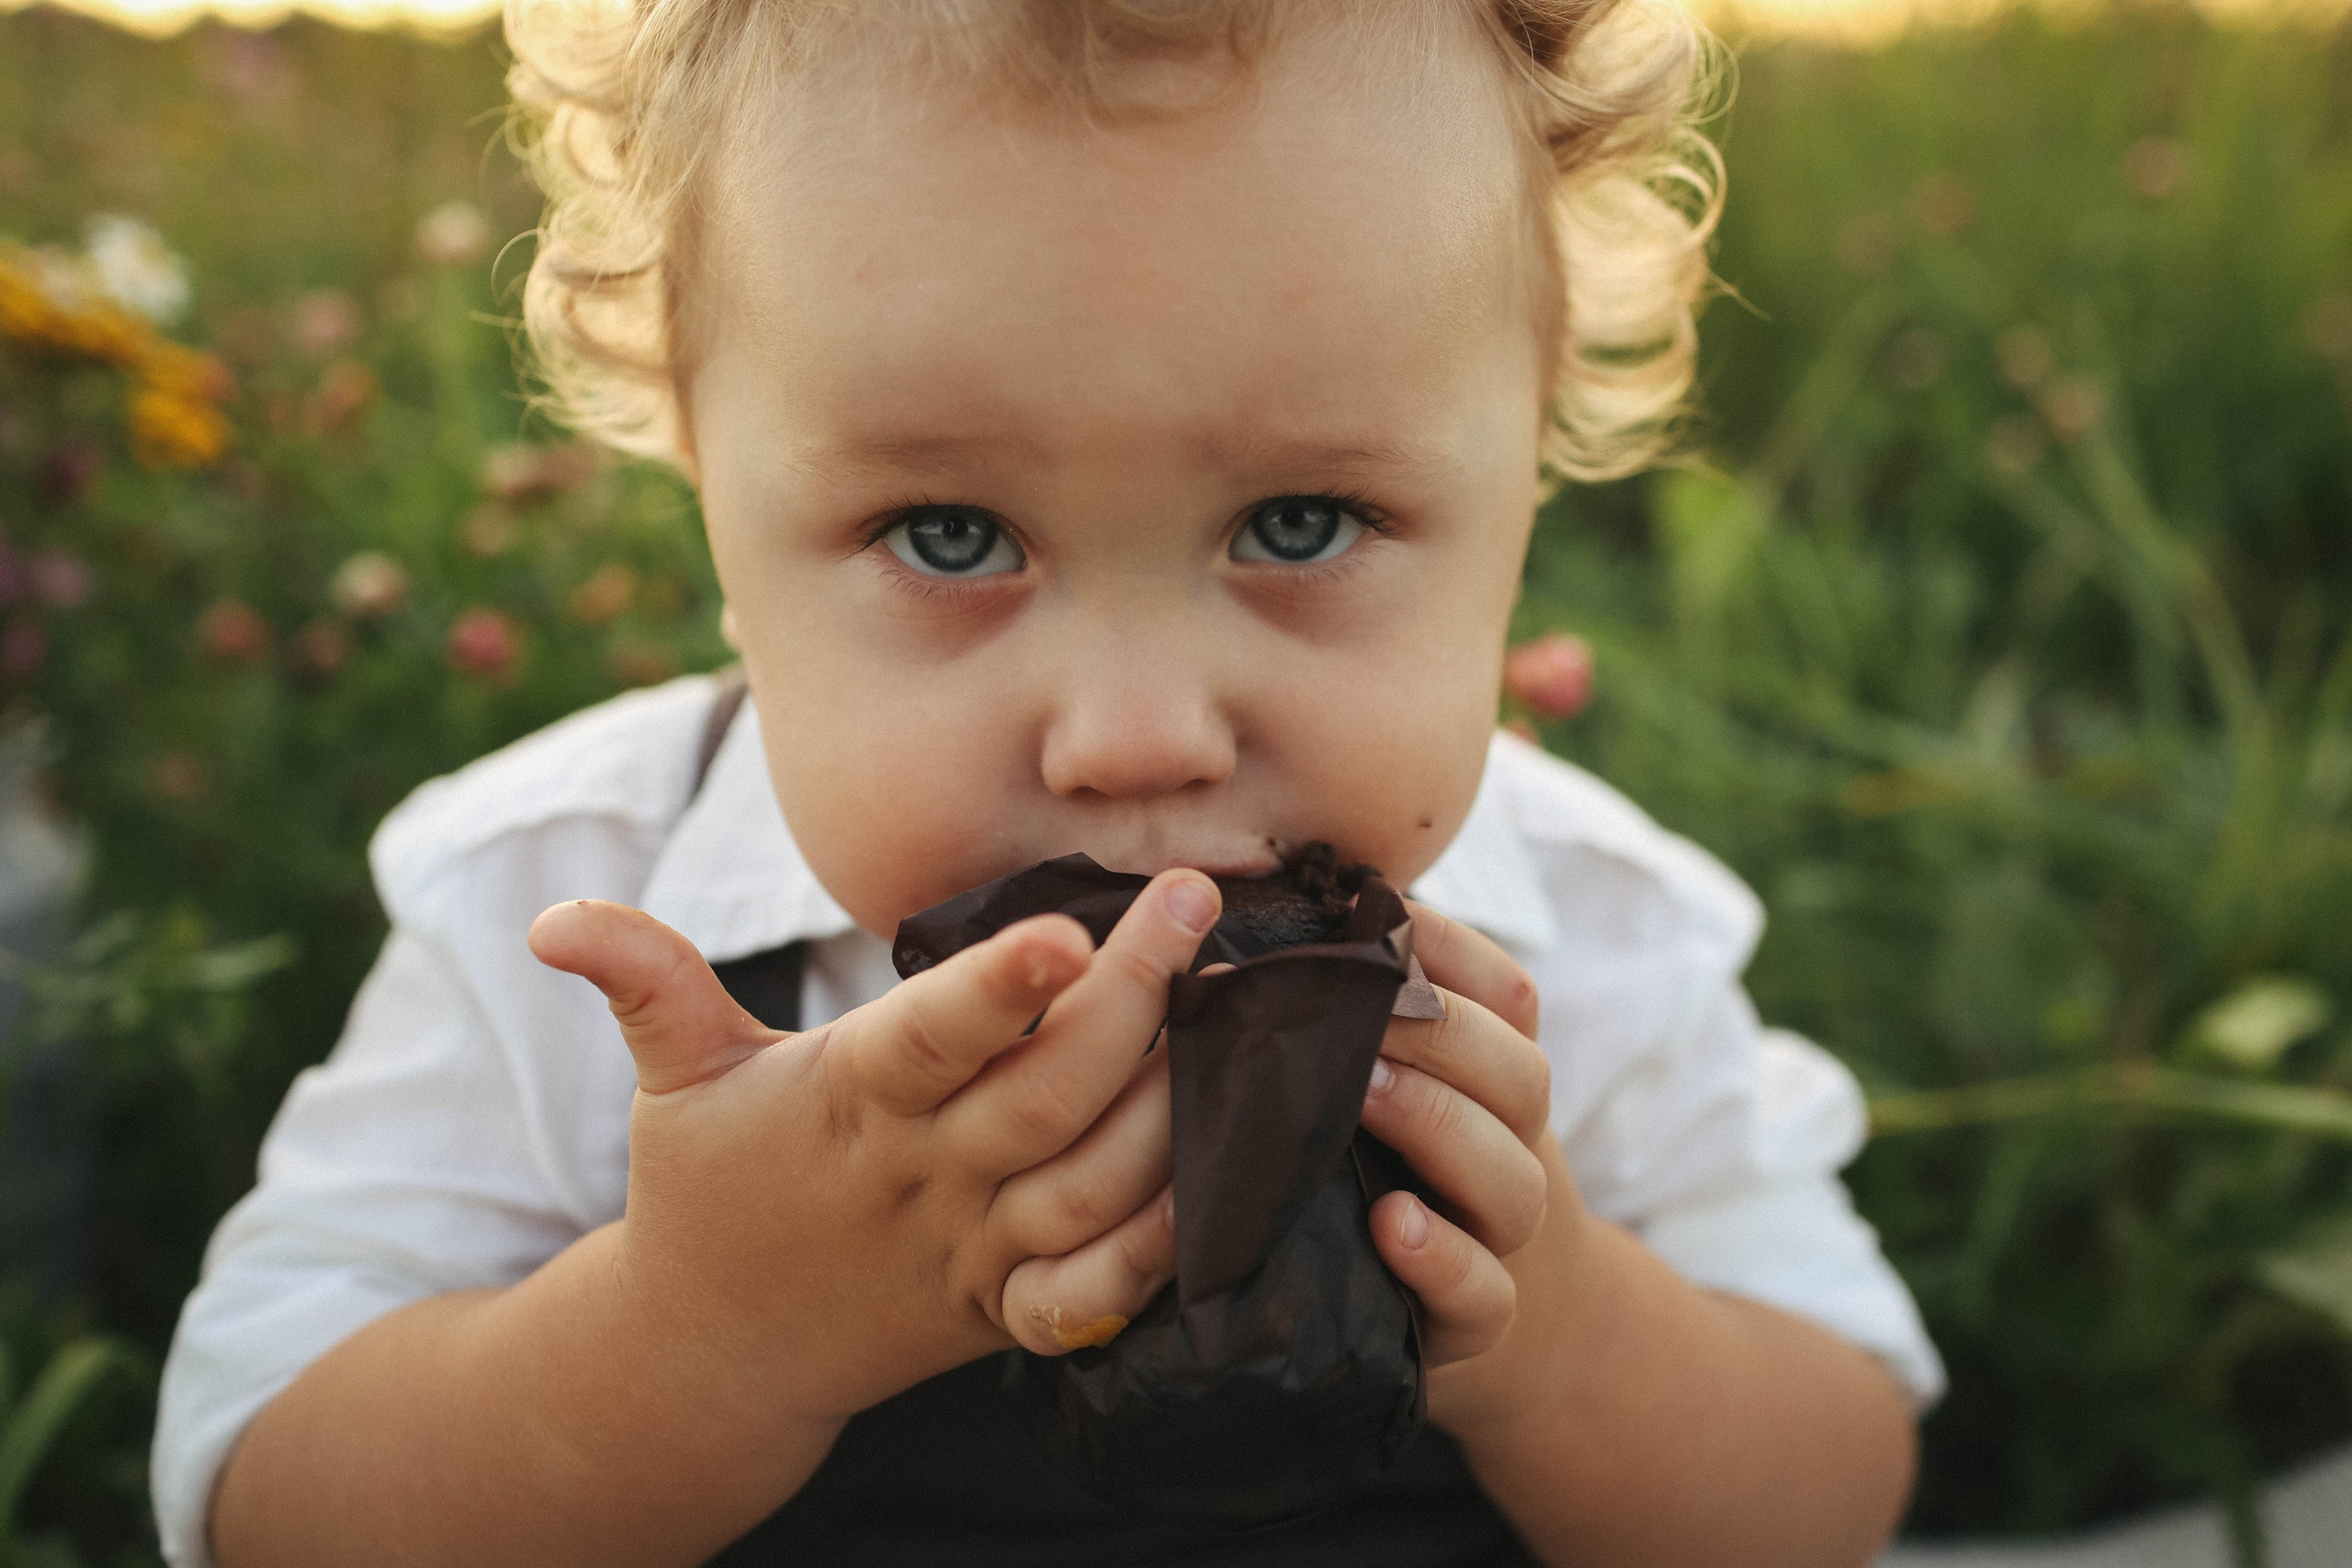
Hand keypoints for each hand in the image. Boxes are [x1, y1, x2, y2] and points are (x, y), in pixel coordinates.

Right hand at [524, 870, 1215, 1428]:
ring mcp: (970, 1250)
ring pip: (1093, 1185)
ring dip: (1172, 1106)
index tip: (1066, 926)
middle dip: (1136, 998)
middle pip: (1048, 1094)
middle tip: (1197, 898)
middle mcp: (921, 1176)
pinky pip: (1095, 1293)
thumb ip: (644, 981)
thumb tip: (551, 917)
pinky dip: (1157, 1248)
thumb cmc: (705, 1183)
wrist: (711, 1351)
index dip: (996, 988)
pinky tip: (1222, 1169)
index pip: (929, 1038)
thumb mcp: (675, 1075)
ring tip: (1232, 1007)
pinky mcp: (1003, 1309)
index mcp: (848, 1101)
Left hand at [1356, 900, 1588, 1430]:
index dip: (1453, 950)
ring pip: (1508, 1177)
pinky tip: (1393, 1224)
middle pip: (1516, 1074)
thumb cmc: (1411, 1170)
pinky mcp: (1477, 1319)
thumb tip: (1284, 912)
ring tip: (1363, 1091)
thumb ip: (1367, 1015)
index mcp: (1499, 1075)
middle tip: (1355, 1003)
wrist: (1485, 1315)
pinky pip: (1482, 1293)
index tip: (1380, 914)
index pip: (1508, 994)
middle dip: (1439, 1031)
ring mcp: (1502, 1236)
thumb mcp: (1408, 1087)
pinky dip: (1443, 1257)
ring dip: (1438, 1122)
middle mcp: (1516, 1145)